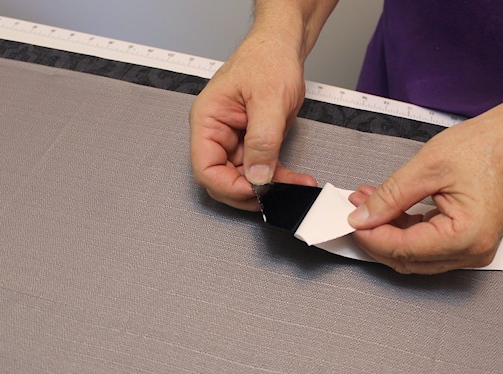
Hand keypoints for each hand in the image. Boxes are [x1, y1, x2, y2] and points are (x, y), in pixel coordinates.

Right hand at [190, 34, 315, 210]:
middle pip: (223, 180)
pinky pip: (263, 169)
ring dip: (271, 188)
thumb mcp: (269, 99)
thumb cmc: (268, 59)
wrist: (283, 48)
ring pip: (246, 179)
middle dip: (250, 192)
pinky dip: (280, 178)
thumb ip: (262, 140)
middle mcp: (217, 134)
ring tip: (296, 186)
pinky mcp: (254, 143)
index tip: (255, 191)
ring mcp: (236, 141)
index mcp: (208, 120)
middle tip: (278, 195)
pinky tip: (296, 180)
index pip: (206, 168)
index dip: (229, 186)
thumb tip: (257, 176)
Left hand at [347, 111, 502, 273]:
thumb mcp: (426, 167)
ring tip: (368, 203)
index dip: (371, 236)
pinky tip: (390, 209)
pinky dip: (405, 229)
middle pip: (408, 258)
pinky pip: (428, 245)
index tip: (349, 221)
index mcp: (467, 236)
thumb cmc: (487, 147)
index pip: (403, 249)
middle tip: (355, 212)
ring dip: (388, 232)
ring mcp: (473, 250)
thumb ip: (390, 197)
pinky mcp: (469, 242)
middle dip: (376, 236)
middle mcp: (474, 251)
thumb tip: (363, 217)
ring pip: (415, 254)